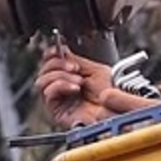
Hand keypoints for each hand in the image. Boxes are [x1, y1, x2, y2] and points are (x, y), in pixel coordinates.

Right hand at [34, 46, 160, 128]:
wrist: (118, 110)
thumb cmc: (112, 94)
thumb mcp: (95, 70)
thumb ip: (76, 60)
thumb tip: (62, 50)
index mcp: (69, 76)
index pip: (50, 61)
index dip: (52, 53)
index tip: (60, 49)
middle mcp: (61, 87)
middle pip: (44, 69)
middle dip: (58, 64)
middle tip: (75, 68)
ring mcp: (58, 100)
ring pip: (43, 81)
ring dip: (61, 76)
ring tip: (78, 81)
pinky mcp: (57, 111)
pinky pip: (48, 93)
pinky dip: (61, 86)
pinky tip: (75, 88)